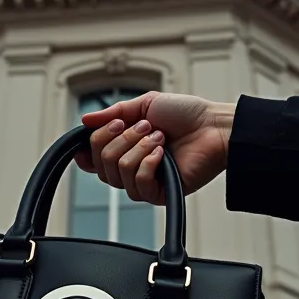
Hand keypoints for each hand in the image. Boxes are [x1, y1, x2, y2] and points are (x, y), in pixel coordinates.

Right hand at [74, 91, 234, 204]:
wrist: (213, 126)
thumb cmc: (185, 114)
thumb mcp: (144, 104)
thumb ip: (113, 113)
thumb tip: (84, 120)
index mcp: (125, 147)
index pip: (92, 158)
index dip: (89, 149)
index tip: (99, 131)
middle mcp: (131, 166)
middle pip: (101, 162)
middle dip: (120, 138)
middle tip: (145, 126)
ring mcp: (145, 181)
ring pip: (118, 172)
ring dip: (138, 148)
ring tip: (160, 137)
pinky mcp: (160, 194)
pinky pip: (138, 184)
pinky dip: (148, 163)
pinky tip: (163, 153)